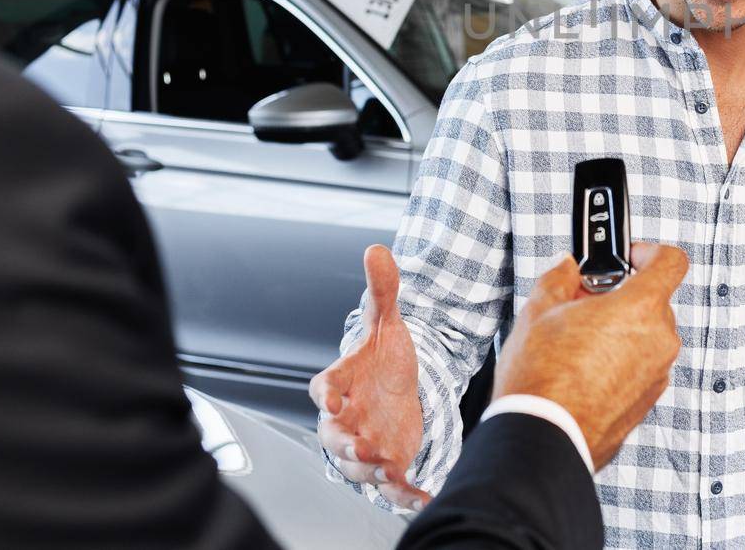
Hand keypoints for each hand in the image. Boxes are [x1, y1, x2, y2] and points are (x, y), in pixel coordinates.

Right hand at [310, 245, 427, 511]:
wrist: (400, 387)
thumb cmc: (383, 357)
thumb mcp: (388, 321)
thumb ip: (382, 290)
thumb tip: (377, 248)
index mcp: (340, 383)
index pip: (324, 388)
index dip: (326, 395)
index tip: (332, 399)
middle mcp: (346, 418)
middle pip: (333, 436)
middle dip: (343, 445)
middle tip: (359, 448)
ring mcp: (364, 443)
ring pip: (356, 465)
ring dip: (367, 472)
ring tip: (386, 470)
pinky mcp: (387, 462)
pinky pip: (389, 484)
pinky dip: (402, 494)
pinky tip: (420, 496)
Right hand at [495, 243, 687, 469]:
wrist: (543, 439)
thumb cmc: (542, 378)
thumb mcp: (539, 310)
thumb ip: (560, 278)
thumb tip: (567, 269)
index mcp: (641, 308)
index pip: (670, 261)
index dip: (650, 253)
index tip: (629, 258)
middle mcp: (660, 341)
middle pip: (655, 302)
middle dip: (623, 298)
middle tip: (586, 304)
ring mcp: (657, 375)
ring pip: (648, 337)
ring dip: (622, 332)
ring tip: (579, 342)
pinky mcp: (647, 402)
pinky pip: (642, 368)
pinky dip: (622, 362)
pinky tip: (585, 370)